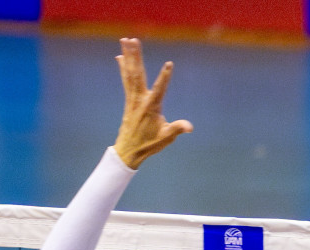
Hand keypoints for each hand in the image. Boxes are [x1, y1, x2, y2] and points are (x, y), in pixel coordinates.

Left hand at [112, 38, 192, 168]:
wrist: (129, 149)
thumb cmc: (150, 143)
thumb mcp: (166, 137)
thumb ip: (177, 129)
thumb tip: (190, 127)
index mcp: (151, 107)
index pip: (160, 88)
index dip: (165, 76)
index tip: (169, 64)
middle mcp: (139, 99)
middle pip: (137, 73)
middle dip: (135, 56)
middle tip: (132, 40)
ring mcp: (132, 98)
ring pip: (130, 73)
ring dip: (128, 56)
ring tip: (125, 40)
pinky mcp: (129, 100)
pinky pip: (125, 80)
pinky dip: (123, 68)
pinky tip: (120, 57)